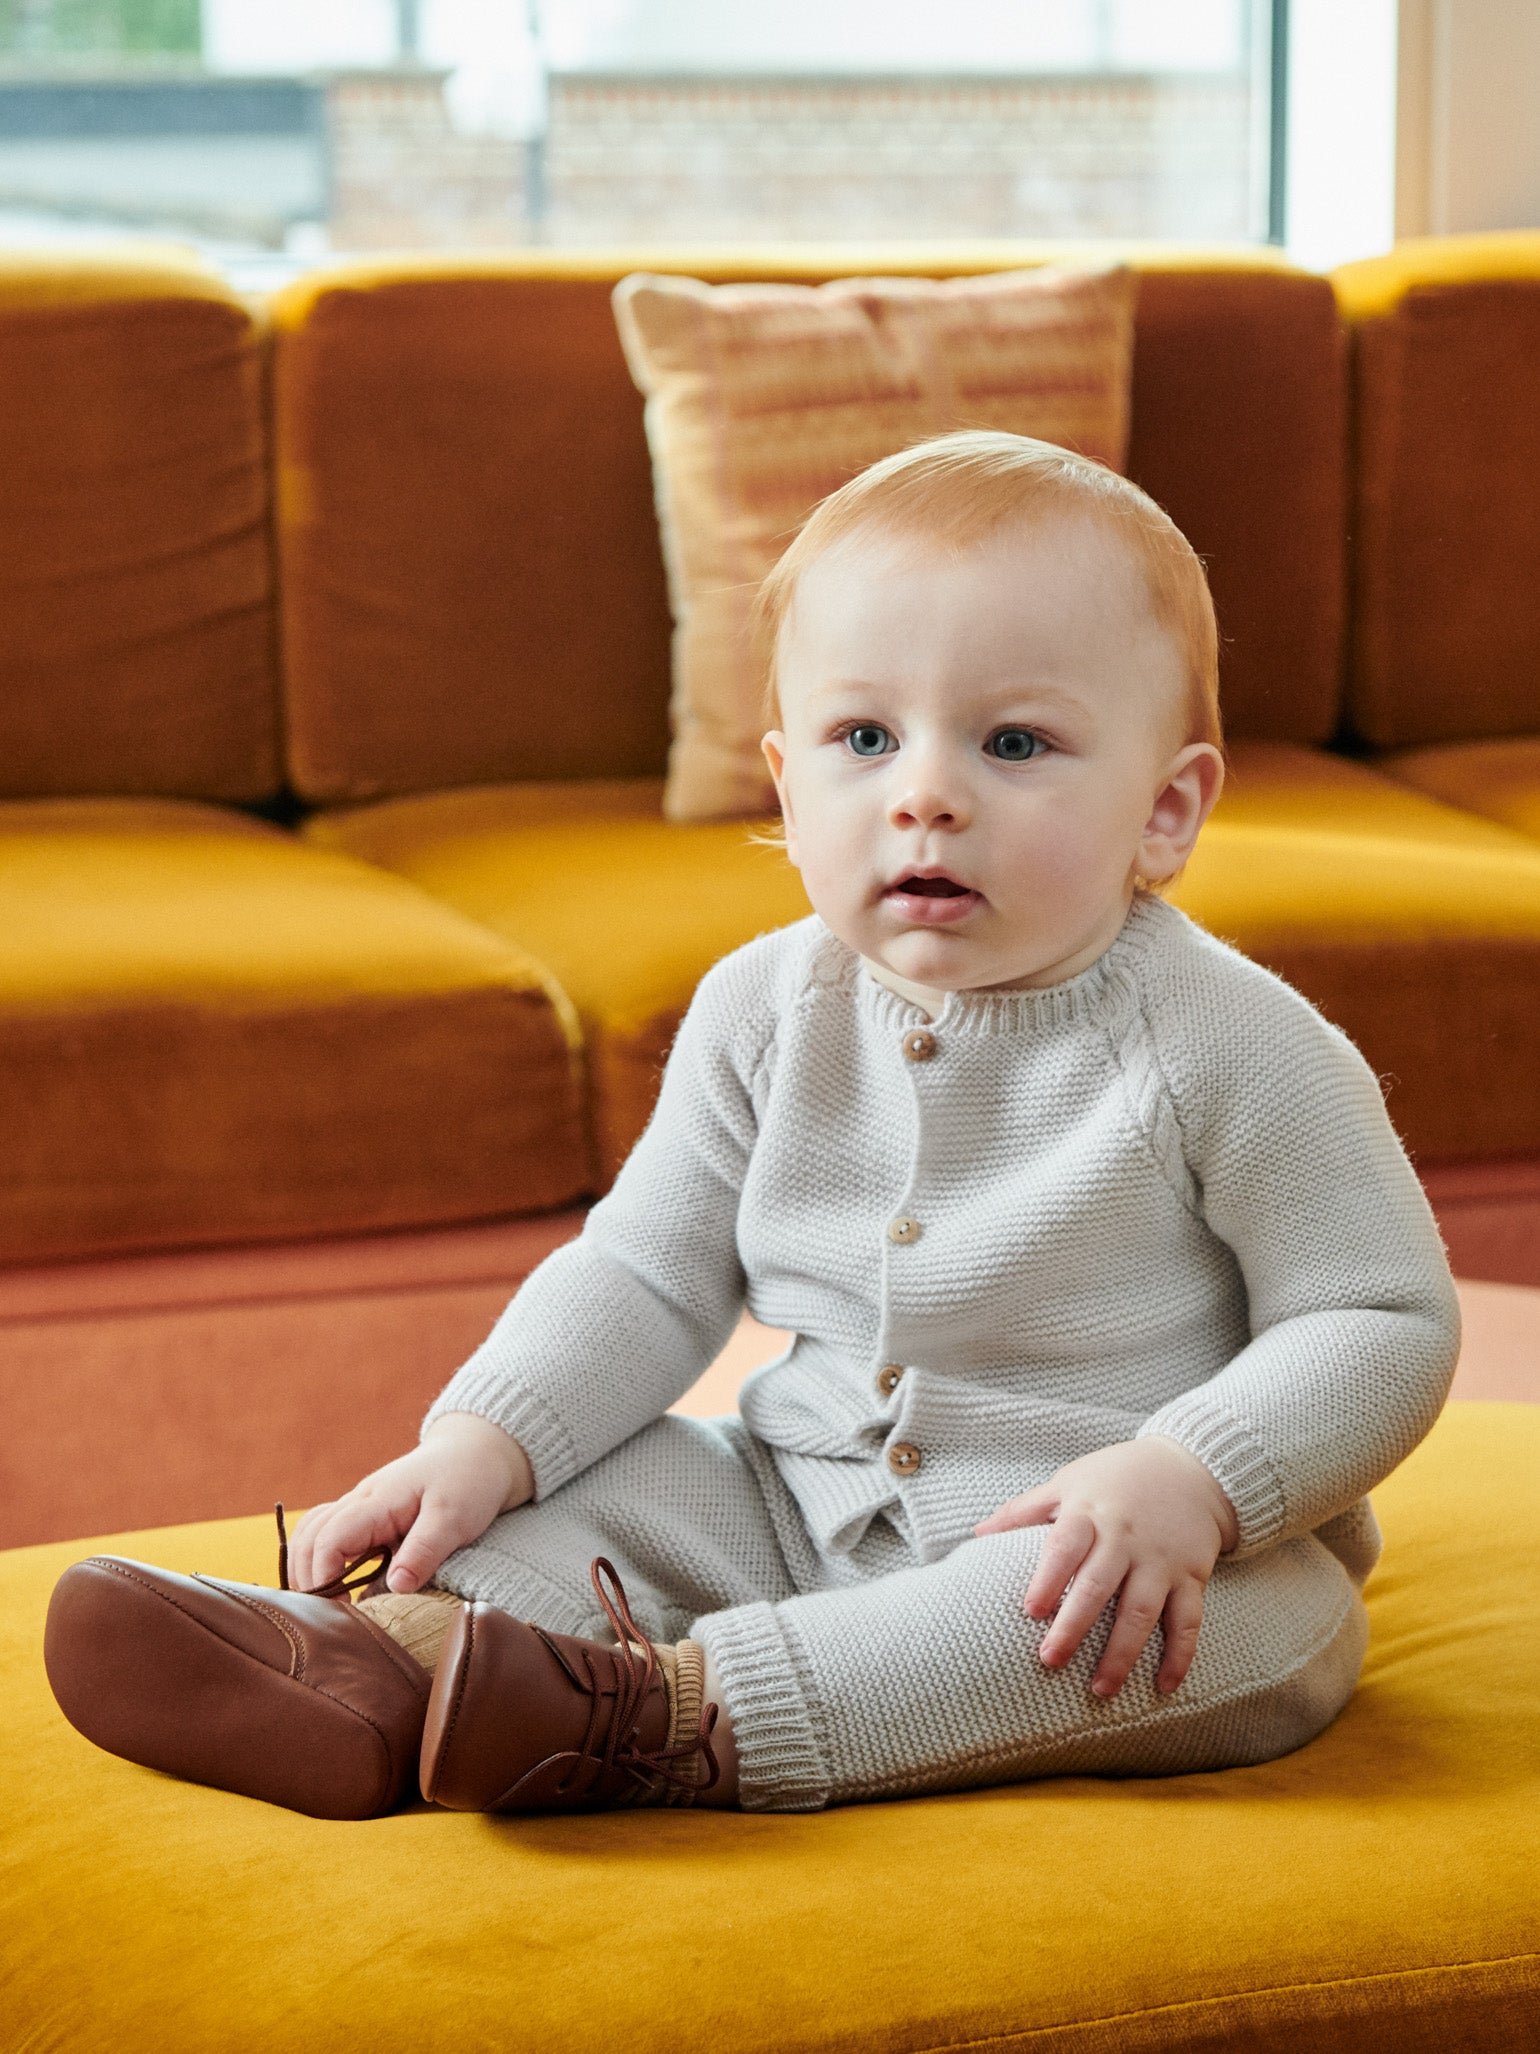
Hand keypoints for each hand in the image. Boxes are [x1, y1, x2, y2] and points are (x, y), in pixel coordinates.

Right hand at [287, 1413, 533, 1596]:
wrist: (478, 1452)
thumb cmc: (469, 1480)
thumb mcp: (455, 1515)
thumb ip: (425, 1549)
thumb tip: (395, 1587)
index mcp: (377, 1500)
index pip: (328, 1539)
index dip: (324, 1576)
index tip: (342, 1609)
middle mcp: (359, 1502)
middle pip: (308, 1539)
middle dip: (308, 1579)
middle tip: (330, 1617)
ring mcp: (360, 1509)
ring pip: (310, 1536)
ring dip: (308, 1570)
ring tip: (327, 1607)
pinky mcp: (367, 1519)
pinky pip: (327, 1536)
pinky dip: (320, 1560)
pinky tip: (335, 1587)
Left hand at [975, 1437, 1238, 1698]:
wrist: (1189, 1468)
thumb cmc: (1116, 1478)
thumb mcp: (1069, 1482)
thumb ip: (1025, 1510)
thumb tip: (977, 1534)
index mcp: (1090, 1513)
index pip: (1066, 1546)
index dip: (1048, 1578)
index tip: (1030, 1611)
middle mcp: (1125, 1539)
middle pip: (1099, 1586)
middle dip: (1075, 1625)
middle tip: (1051, 1660)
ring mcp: (1160, 1560)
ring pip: (1141, 1612)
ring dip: (1122, 1653)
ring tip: (1100, 1689)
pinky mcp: (1191, 1576)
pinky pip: (1187, 1621)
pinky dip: (1179, 1655)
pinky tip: (1164, 1685)